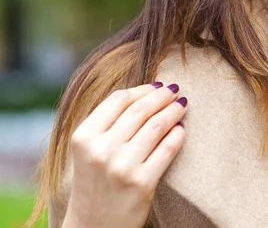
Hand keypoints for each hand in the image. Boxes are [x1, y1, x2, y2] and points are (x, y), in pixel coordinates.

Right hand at [63, 82, 187, 227]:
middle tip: (175, 90)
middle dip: (162, 96)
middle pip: (140, 110)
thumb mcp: (89, 148)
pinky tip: (181, 129)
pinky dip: (177, 135)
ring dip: (173, 111)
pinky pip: (167, 149)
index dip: (142, 89)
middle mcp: (101, 150)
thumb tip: (147, 91)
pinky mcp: (142, 184)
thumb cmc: (95, 180)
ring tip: (182, 105)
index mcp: (84, 137)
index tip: (157, 86)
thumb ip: (108, 121)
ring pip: (156, 126)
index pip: (119, 99)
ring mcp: (122, 167)